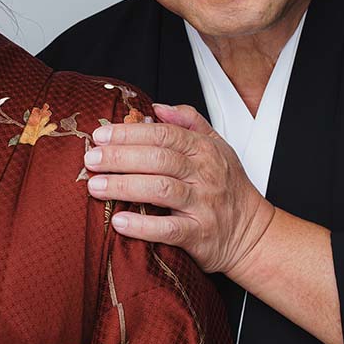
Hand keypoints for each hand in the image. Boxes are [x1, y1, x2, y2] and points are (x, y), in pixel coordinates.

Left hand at [83, 102, 274, 275]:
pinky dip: (143, 226)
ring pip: (161, 190)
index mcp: (204, 150)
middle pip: (159, 159)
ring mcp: (203, 205)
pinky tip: (119, 221)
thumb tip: (158, 107)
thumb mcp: (217, 146)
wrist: (252, 233)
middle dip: (120, 158)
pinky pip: (169, 229)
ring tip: (95, 186)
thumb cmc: (228, 187)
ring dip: (124, 187)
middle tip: (91, 160)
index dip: (130, 133)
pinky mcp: (199, 235)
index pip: (164, 134)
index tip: (101, 136)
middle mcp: (205, 174)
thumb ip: (189, 122)